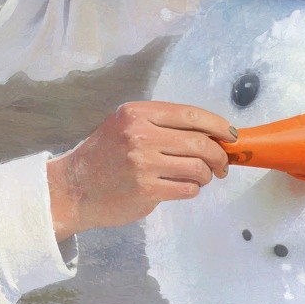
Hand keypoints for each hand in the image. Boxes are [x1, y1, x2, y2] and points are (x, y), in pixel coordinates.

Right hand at [47, 101, 234, 240]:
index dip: (218, 125)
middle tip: (222, 164)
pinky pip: (187, 189)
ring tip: (201, 177)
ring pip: (197, 167)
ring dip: (206, 175)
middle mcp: (140, 134)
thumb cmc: (104, 156)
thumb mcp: (124, 126)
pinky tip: (183, 187)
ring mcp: (143, 163)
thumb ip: (161, 125)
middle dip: (219, 155)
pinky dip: (192, 189)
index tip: (231, 135)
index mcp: (137, 113)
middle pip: (199, 142)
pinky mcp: (147, 190)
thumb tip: (210, 132)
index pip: (190, 115)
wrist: (74, 188)